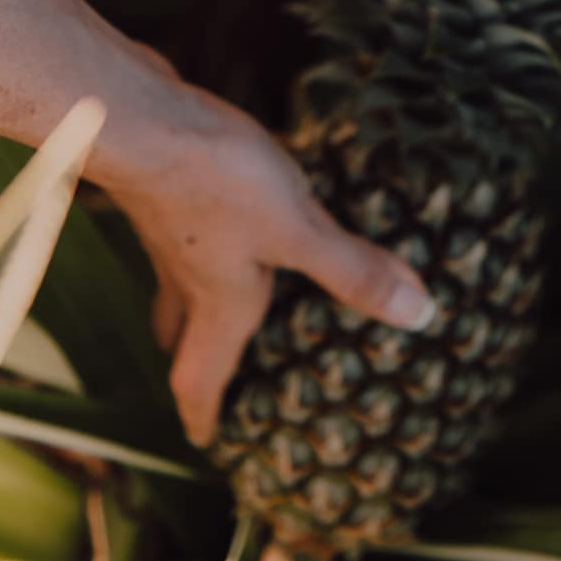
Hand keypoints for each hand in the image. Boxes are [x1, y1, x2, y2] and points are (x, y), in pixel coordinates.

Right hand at [103, 59, 433, 446]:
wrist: (140, 118)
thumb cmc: (217, 182)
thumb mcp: (298, 230)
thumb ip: (353, 271)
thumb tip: (419, 317)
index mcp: (219, 303)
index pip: (198, 378)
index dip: (201, 413)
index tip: (203, 442)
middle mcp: (186, 276)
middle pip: (178, 335)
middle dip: (194, 358)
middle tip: (212, 373)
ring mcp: (167, 231)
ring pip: (176, 282)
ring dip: (193, 299)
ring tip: (219, 296)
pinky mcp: (165, 188)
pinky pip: (181, 230)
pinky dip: (200, 240)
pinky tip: (225, 212)